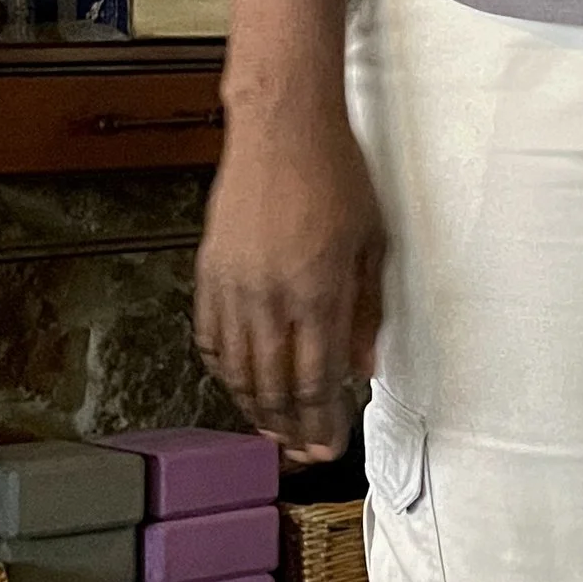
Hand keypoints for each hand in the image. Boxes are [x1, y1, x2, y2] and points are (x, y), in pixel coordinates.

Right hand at [195, 109, 384, 460]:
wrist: (281, 128)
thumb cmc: (335, 174)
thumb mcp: (372, 242)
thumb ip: (368, 310)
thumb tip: (363, 367)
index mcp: (318, 292)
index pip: (317, 382)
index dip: (321, 424)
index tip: (329, 448)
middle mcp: (272, 297)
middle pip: (275, 386)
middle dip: (291, 429)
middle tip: (303, 454)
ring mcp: (234, 286)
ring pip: (239, 370)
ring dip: (255, 408)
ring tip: (273, 431)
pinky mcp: (210, 272)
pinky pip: (211, 337)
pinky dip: (224, 369)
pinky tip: (239, 383)